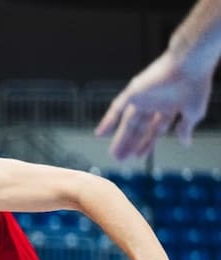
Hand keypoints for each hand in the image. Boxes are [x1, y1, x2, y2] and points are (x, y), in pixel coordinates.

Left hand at [97, 51, 212, 159]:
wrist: (190, 64)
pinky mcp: (133, 91)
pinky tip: (100, 133)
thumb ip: (186, 128)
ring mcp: (143, 96)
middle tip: (121, 159)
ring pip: (127, 122)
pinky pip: (116, 108)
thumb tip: (185, 143)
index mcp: (170, 106)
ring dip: (120, 138)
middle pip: (139, 127)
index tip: (138, 157)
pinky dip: (108, 121)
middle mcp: (155, 102)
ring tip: (114, 154)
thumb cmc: (195, 85)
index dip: (146, 144)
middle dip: (130, 144)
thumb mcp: (193, 113)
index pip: (155, 129)